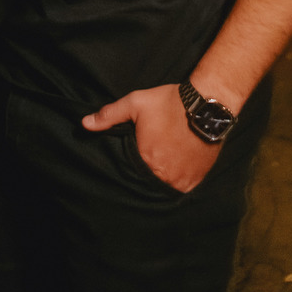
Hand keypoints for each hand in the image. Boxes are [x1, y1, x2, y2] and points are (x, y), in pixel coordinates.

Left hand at [82, 84, 219, 192]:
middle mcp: (164, 176)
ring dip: (161, 179)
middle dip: (145, 174)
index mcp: (146, 160)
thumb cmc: (170, 103)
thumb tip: (84, 124)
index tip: (133, 158)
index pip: (130, 173)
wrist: (207, 104)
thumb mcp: (136, 103)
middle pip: (147, 182)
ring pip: (165, 188)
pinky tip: (175, 168)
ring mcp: (182, 181)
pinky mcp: (197, 180)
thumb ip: (109, 115)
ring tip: (161, 166)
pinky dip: (177, 181)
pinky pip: (182, 188)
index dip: (129, 167)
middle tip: (149, 161)